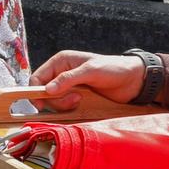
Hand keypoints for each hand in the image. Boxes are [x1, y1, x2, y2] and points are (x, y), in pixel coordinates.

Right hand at [30, 49, 145, 109]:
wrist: (133, 80)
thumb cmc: (113, 69)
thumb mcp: (90, 71)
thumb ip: (67, 79)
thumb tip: (47, 90)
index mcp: (61, 61)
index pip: (38, 77)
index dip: (36, 91)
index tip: (42, 104)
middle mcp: (61, 72)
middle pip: (44, 91)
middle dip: (55, 99)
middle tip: (75, 99)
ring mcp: (68, 85)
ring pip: (53, 100)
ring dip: (63, 104)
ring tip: (80, 99)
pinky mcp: (75, 95)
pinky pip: (63, 105)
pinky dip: (68, 107)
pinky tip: (81, 103)